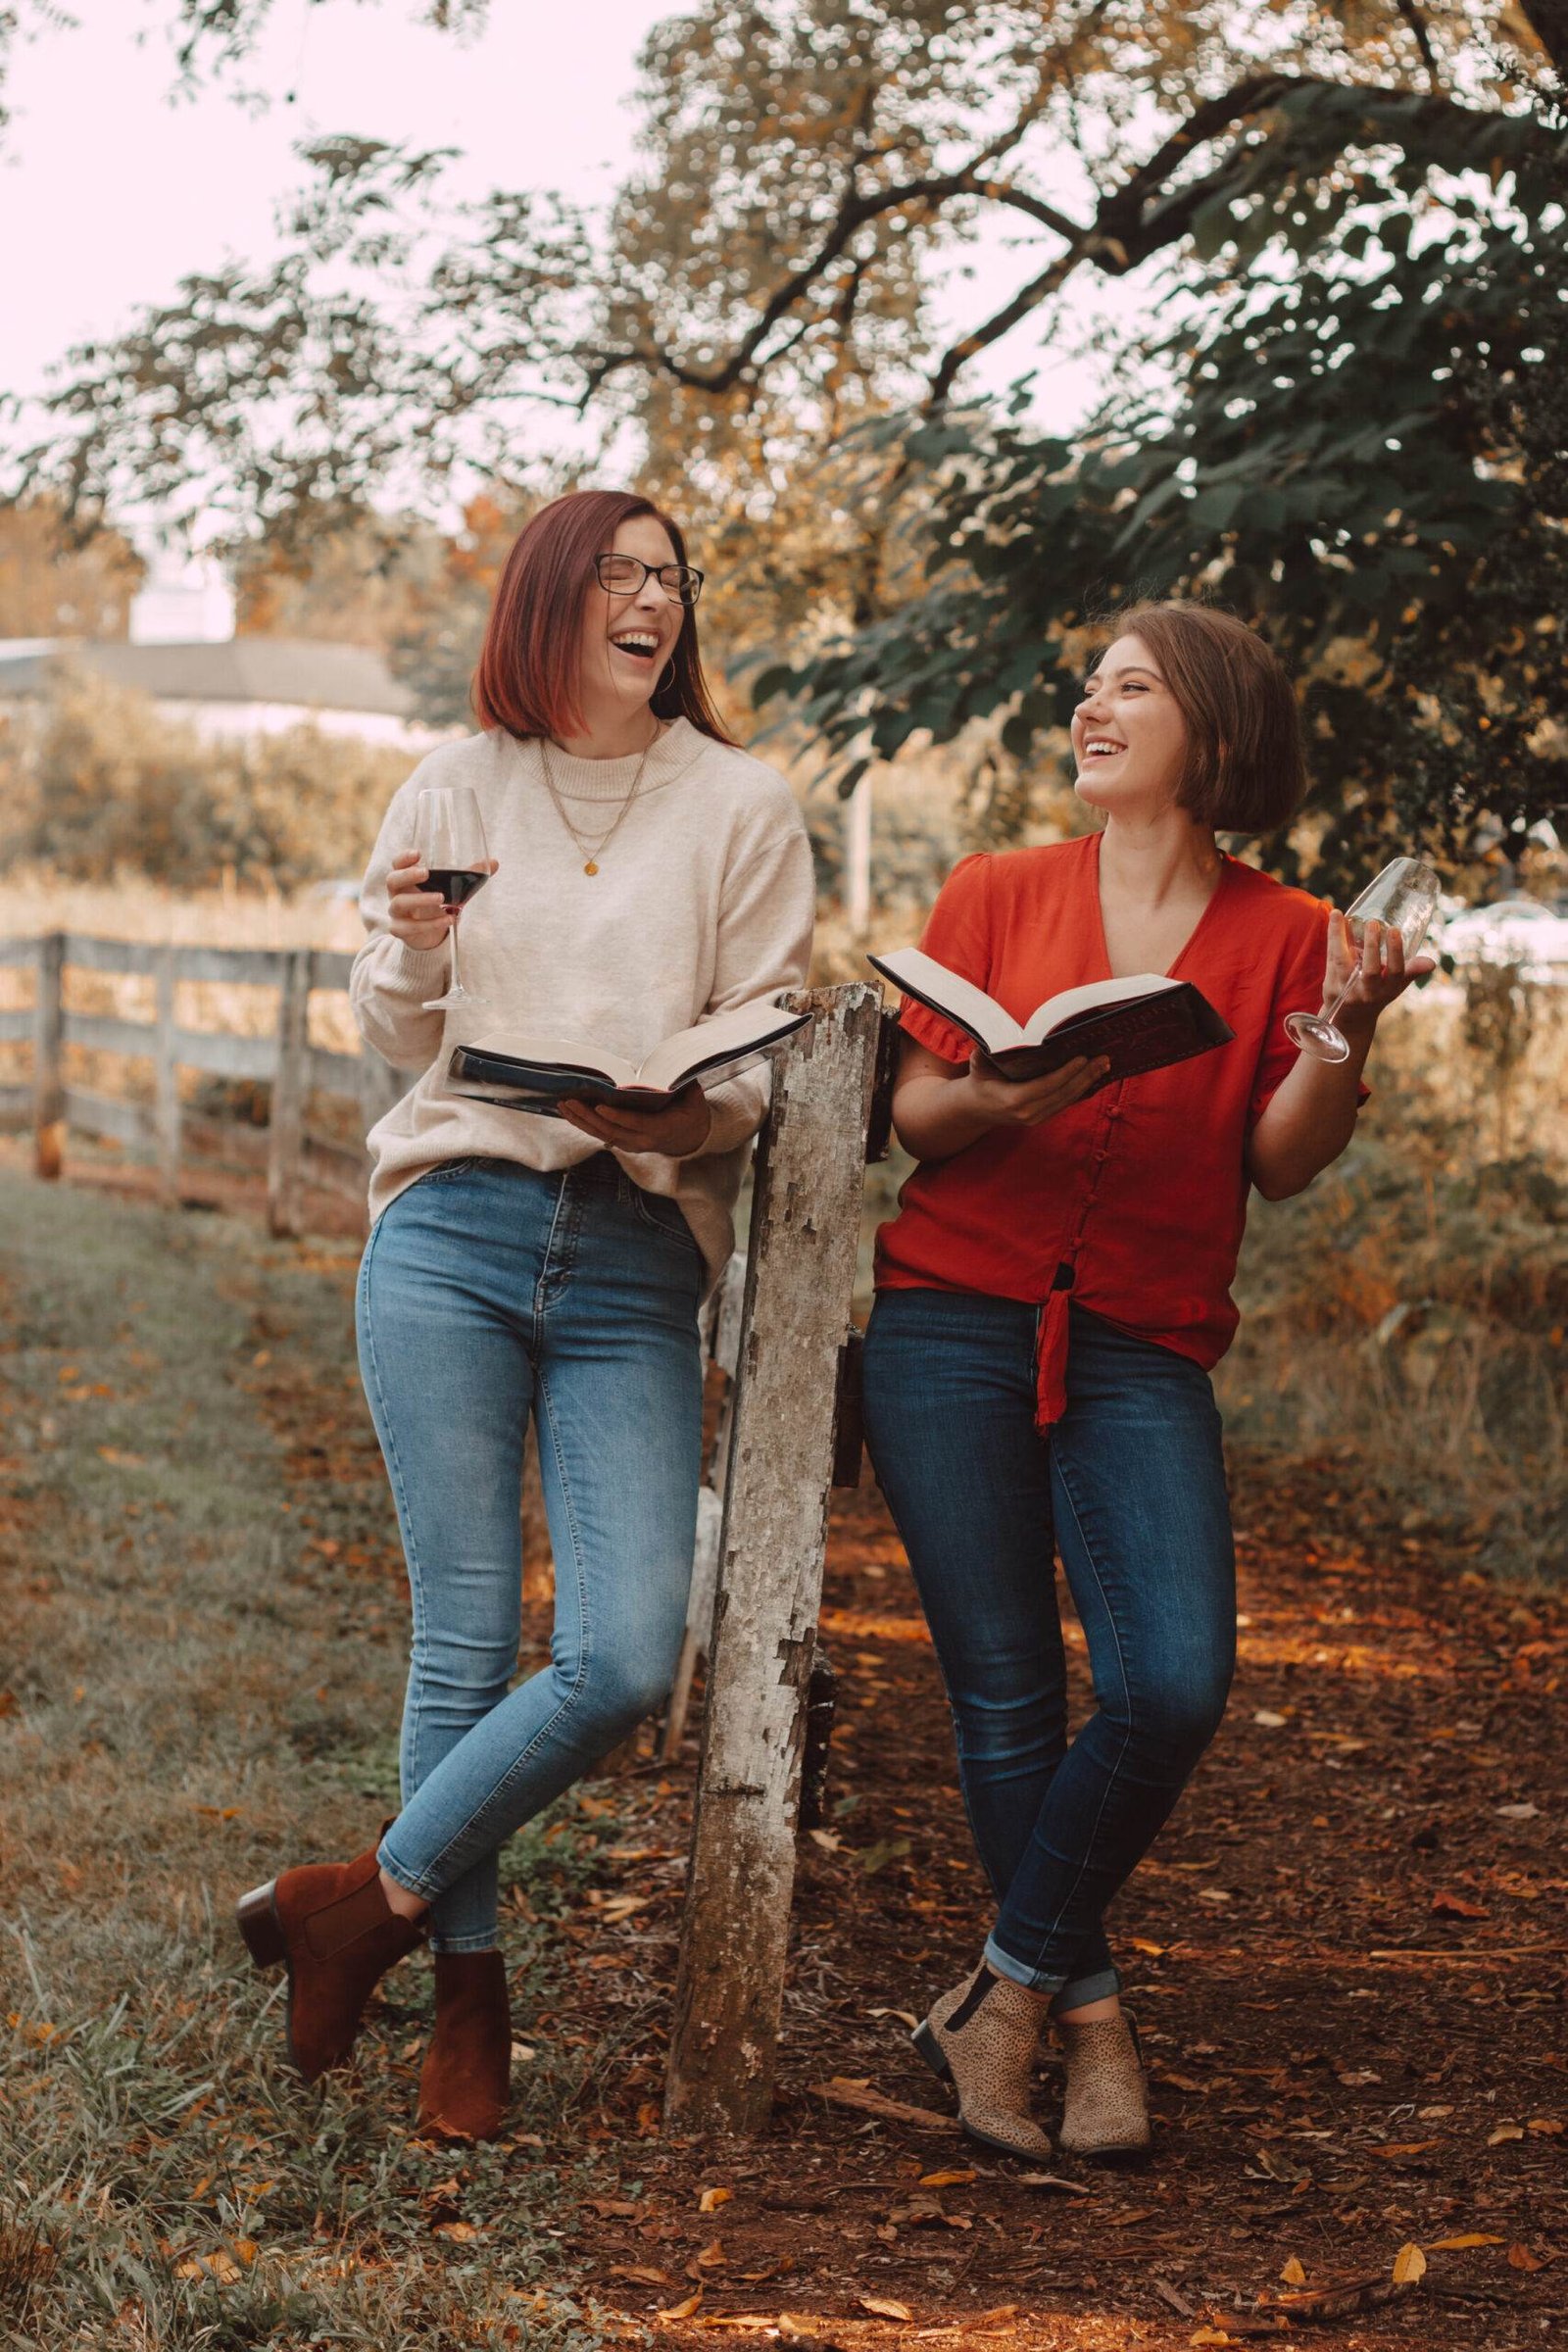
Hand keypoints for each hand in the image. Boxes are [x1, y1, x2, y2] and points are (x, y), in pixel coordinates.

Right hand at [386, 850, 497, 949]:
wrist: (427, 934)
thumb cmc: (437, 904)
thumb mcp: (453, 889)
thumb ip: (469, 875)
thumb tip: (494, 862)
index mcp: (406, 879)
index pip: (397, 864)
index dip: (404, 858)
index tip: (418, 854)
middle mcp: (397, 893)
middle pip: (392, 880)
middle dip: (408, 875)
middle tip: (426, 873)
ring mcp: (396, 913)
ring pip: (399, 904)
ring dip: (420, 900)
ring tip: (442, 898)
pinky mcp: (399, 930)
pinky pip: (410, 927)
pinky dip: (430, 924)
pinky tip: (448, 919)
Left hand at [558, 1080, 713, 1157]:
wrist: (689, 1137)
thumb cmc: (690, 1111)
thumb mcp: (694, 1098)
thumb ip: (683, 1085)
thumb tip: (672, 1067)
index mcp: (661, 1129)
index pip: (635, 1124)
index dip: (617, 1117)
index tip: (600, 1106)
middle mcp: (642, 1141)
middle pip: (611, 1130)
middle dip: (588, 1116)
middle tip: (570, 1100)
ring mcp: (631, 1144)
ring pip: (602, 1134)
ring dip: (580, 1120)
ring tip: (563, 1104)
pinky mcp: (622, 1143)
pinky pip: (600, 1134)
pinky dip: (584, 1123)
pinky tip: (569, 1112)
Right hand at [961, 1048, 1110, 1127]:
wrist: (974, 1109)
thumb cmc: (979, 1080)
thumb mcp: (978, 1064)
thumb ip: (986, 1050)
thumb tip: (999, 1031)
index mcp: (1013, 1100)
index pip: (1046, 1086)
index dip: (1066, 1073)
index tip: (1083, 1057)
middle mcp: (1028, 1113)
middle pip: (1063, 1093)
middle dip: (1086, 1075)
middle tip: (1104, 1058)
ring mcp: (1036, 1119)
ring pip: (1068, 1100)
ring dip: (1088, 1082)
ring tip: (1104, 1065)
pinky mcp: (1042, 1119)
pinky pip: (1065, 1104)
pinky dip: (1081, 1090)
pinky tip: (1094, 1077)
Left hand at [1323, 912, 1435, 1035]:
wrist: (1352, 1019)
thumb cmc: (1378, 993)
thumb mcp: (1397, 985)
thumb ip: (1412, 971)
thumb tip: (1431, 963)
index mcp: (1388, 989)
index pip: (1396, 971)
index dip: (1396, 952)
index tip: (1395, 930)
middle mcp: (1368, 992)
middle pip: (1370, 970)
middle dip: (1372, 946)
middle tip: (1373, 923)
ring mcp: (1347, 990)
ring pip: (1343, 964)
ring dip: (1342, 939)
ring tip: (1342, 915)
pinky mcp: (1331, 986)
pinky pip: (1331, 959)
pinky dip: (1333, 938)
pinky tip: (1335, 917)